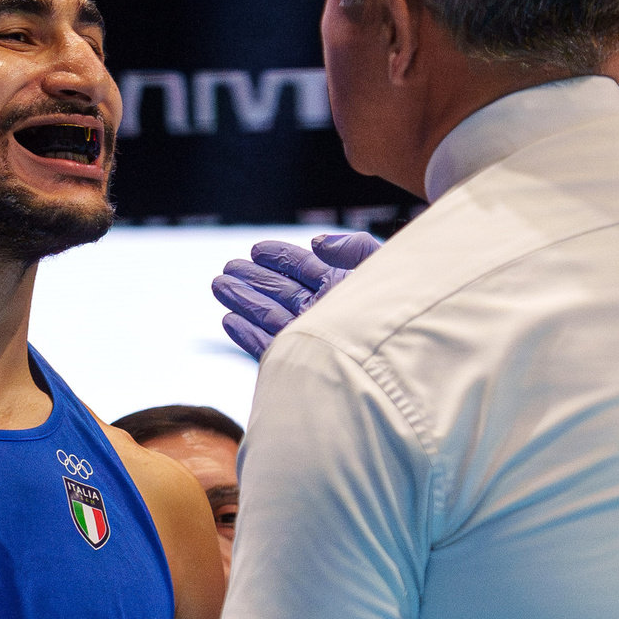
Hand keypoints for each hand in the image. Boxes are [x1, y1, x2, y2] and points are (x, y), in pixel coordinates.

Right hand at [210, 231, 383, 358]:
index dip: (281, 258)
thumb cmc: (399, 317)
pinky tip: (230, 321)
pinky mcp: (300, 367)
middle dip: (254, 279)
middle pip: (283, 292)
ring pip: (271, 318)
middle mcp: (327, 315)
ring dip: (244, 302)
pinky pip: (269, 349)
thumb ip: (354, 249)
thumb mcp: (385, 270)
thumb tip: (315, 244)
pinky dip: (248, 336)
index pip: (308, 269)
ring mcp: (312, 341)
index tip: (255, 249)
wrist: (396, 374)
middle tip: (227, 267)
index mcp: (347, 289)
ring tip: (219, 286)